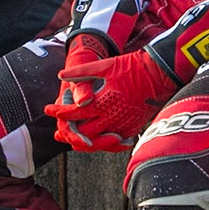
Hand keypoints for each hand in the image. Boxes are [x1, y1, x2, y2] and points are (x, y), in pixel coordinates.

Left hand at [46, 35, 180, 150]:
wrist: (160, 74)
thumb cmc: (132, 67)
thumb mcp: (105, 66)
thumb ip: (81, 72)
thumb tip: (60, 74)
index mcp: (102, 102)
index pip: (74, 113)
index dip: (59, 112)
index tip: (48, 109)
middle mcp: (112, 117)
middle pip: (83, 134)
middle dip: (69, 133)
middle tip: (59, 130)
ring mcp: (123, 125)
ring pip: (97, 143)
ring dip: (83, 142)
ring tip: (73, 140)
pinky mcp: (133, 129)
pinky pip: (112, 143)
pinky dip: (101, 143)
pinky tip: (94, 139)